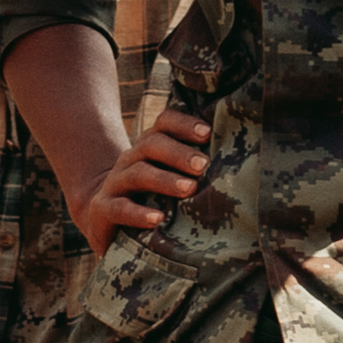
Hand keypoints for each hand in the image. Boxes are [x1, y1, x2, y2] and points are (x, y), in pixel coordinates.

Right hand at [75, 109, 212, 253]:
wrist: (104, 219)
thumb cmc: (152, 197)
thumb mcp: (171, 178)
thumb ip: (195, 168)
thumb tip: (239, 161)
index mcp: (149, 147)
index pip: (164, 123)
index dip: (184, 124)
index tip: (207, 133)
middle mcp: (131, 159)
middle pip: (152, 145)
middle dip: (179, 153)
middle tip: (203, 165)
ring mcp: (115, 183)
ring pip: (138, 173)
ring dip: (165, 180)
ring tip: (189, 189)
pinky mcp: (103, 209)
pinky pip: (119, 208)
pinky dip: (139, 213)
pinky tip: (158, 218)